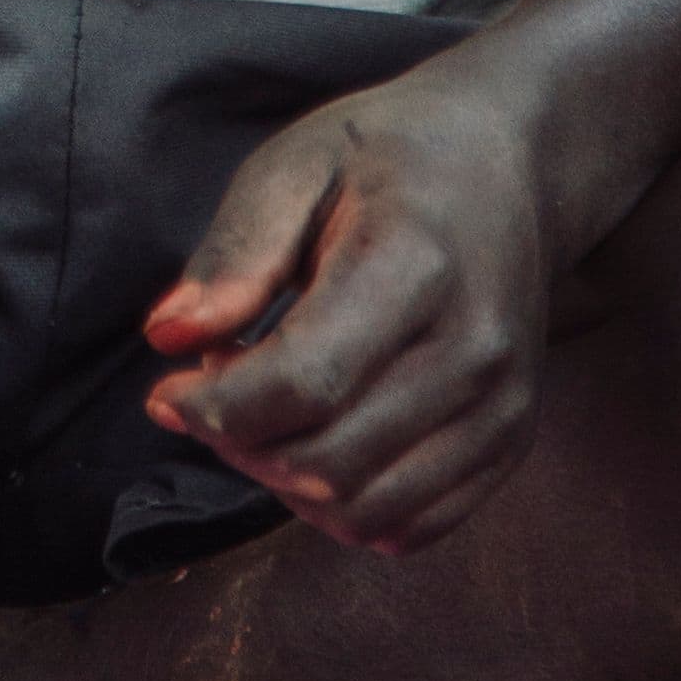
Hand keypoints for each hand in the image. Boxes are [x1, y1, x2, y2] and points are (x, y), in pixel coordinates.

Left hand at [141, 78, 548, 551]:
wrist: (509, 161)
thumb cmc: (389, 156)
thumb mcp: (296, 165)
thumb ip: (235, 253)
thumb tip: (169, 337)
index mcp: (417, 264)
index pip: (304, 384)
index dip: (216, 408)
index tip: (168, 389)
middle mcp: (474, 349)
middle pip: (328, 461)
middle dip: (240, 446)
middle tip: (214, 390)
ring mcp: (503, 404)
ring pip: (365, 510)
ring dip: (285, 484)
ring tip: (264, 414)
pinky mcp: (511, 440)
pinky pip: (413, 525)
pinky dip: (343, 509)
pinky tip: (316, 443)